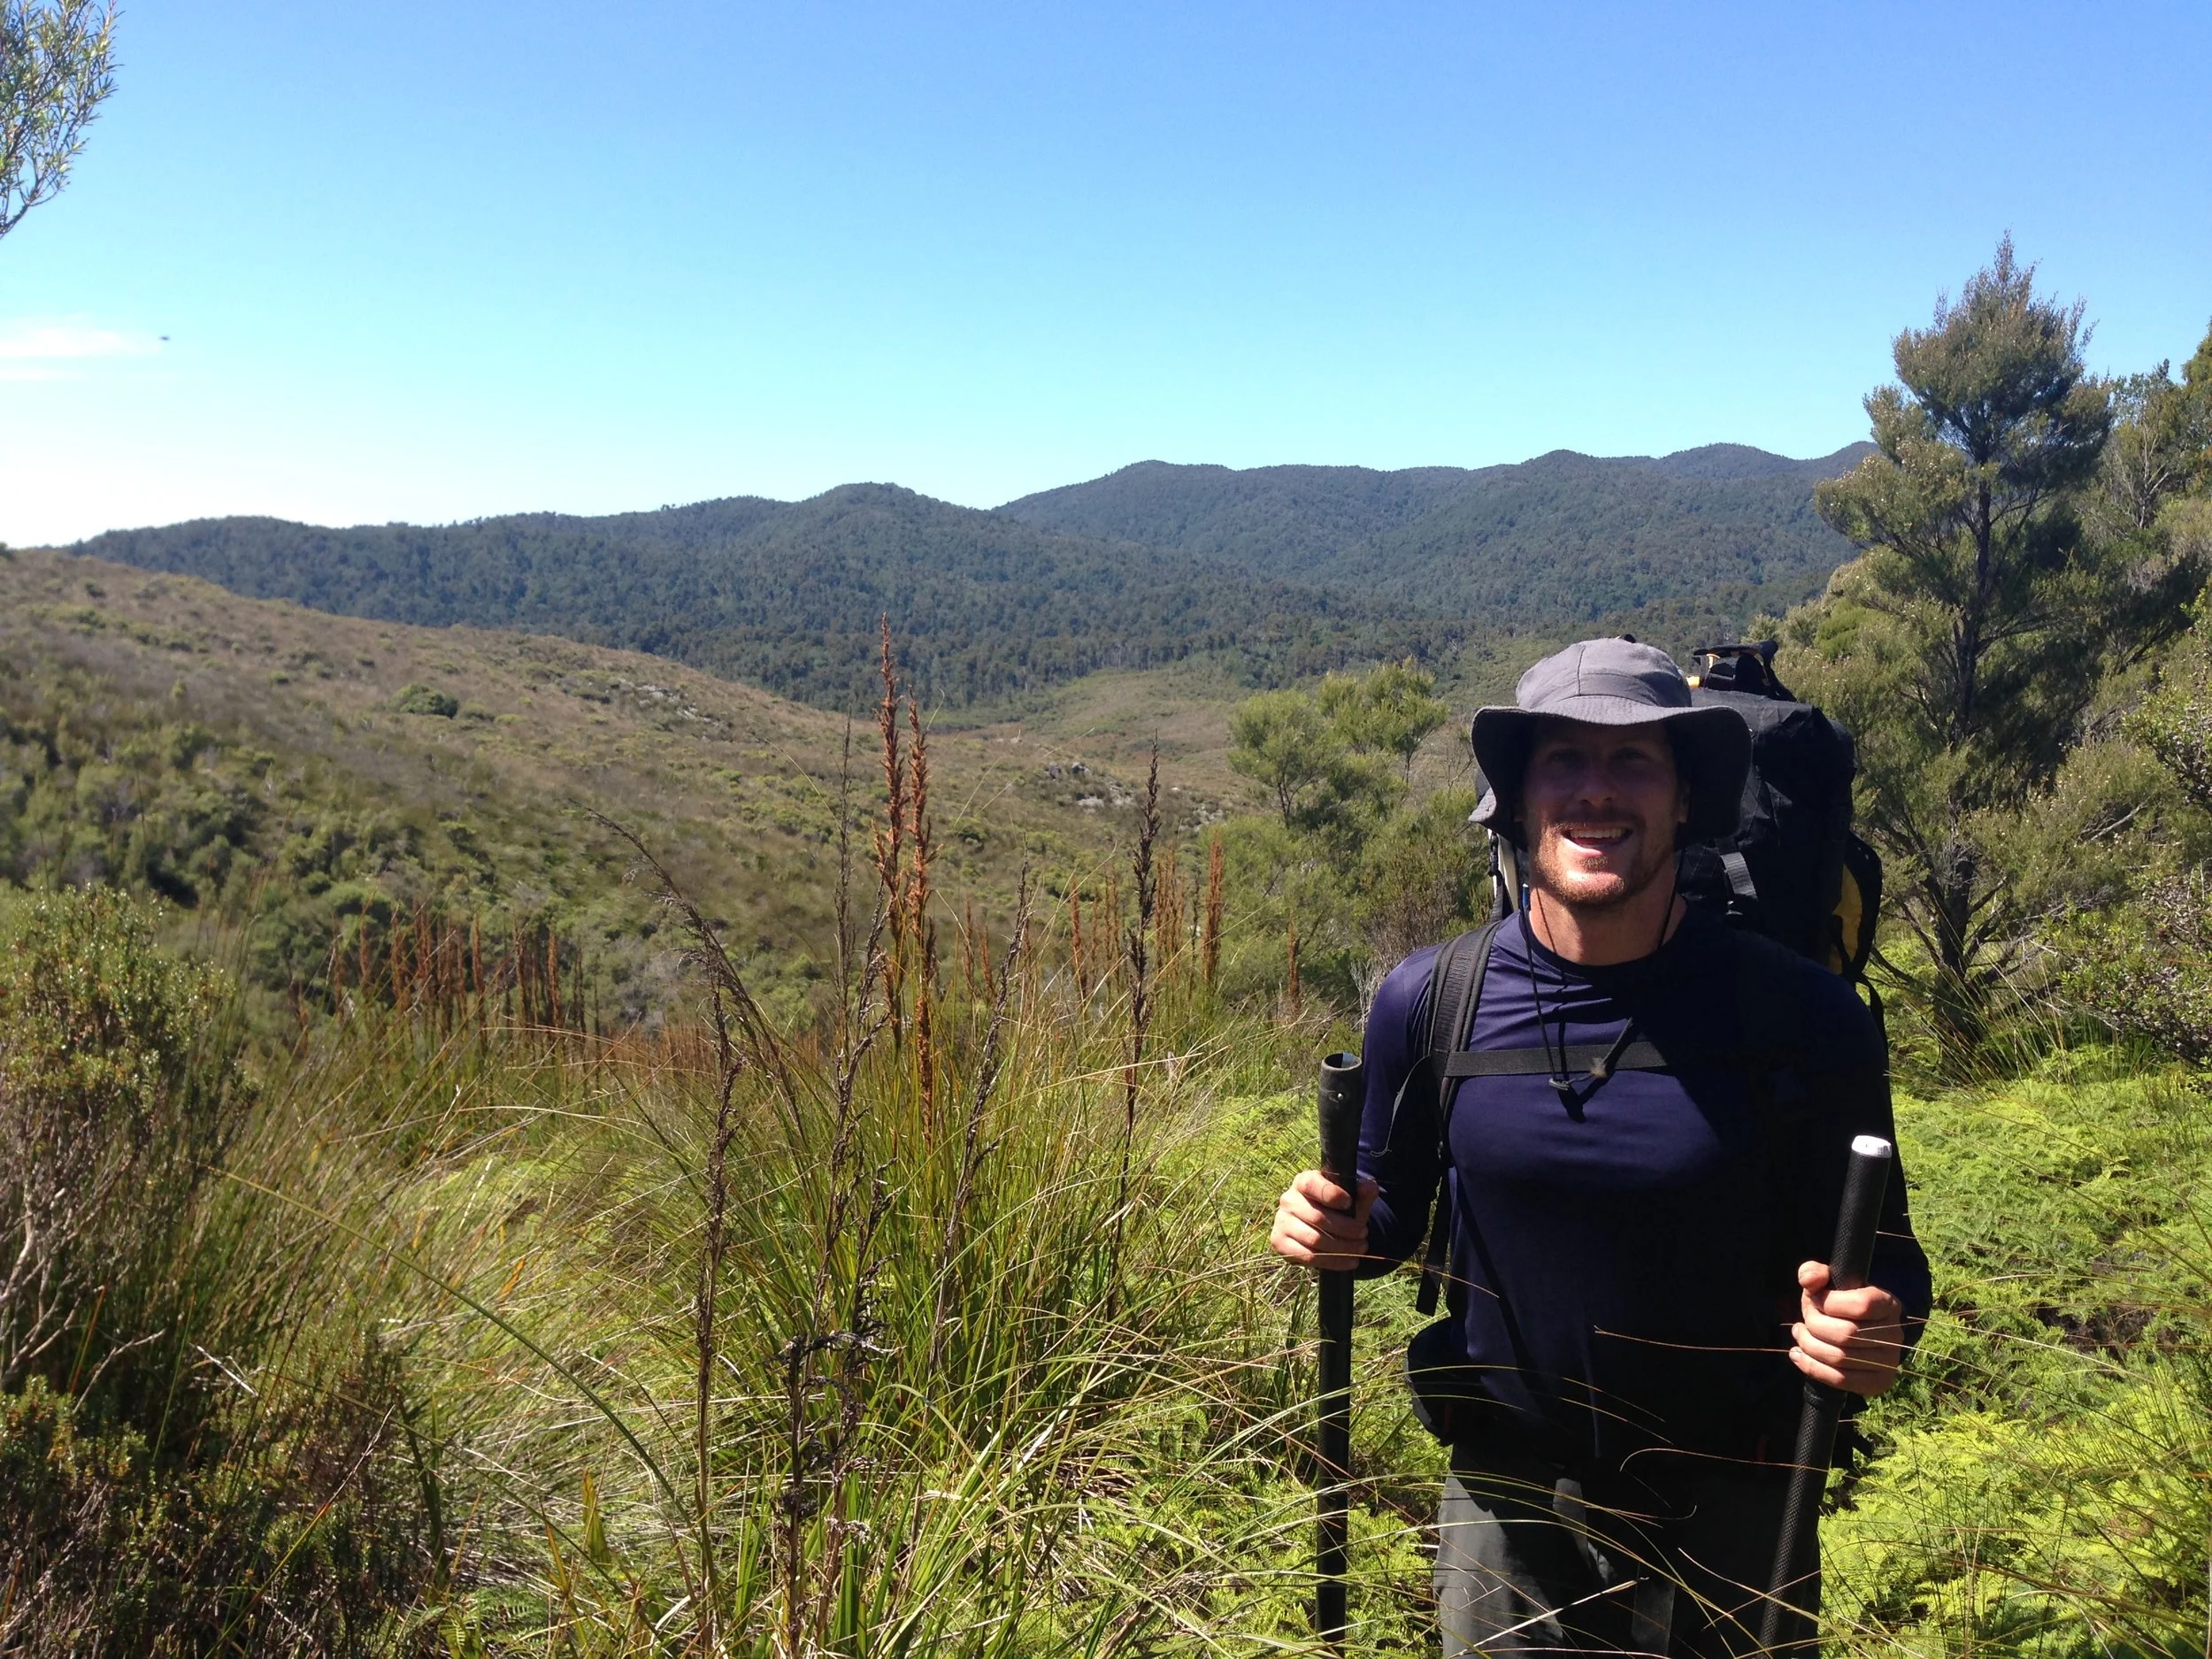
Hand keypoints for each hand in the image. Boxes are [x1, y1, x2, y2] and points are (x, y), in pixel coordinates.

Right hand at [1269, 1170, 1376, 1271]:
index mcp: (1303, 1181)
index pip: (1312, 1185)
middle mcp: (1288, 1200)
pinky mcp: (1280, 1242)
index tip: (1349, 1203)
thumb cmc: (1338, 1207)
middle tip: (1364, 1233)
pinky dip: (1333, 1262)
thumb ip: (1362, 1191)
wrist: (1321, 1226)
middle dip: (1346, 1228)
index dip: (1332, 1194)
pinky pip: (1308, 1256)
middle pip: (1318, 1217)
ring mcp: (1282, 1222)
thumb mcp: (1352, 1197)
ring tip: (1360, 1247)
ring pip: (1314, 1239)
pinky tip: (1349, 1261)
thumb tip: (1369, 1187)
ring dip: (1343, 1247)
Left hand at [1791, 1260, 1905, 1395]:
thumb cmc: (1839, 1304)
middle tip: (1803, 1321)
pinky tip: (1798, 1355)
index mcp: (1888, 1304)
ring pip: (1840, 1358)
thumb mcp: (1827, 1282)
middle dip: (1814, 1325)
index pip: (1861, 1305)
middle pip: (1846, 1334)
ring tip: (1799, 1334)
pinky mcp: (1878, 1382)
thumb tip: (1809, 1280)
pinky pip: (1840, 1379)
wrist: (1856, 1332)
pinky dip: (1812, 1367)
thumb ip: (1815, 1272)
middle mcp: (1895, 1334)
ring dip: (1809, 1346)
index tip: (1814, 1299)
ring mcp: (1890, 1361)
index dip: (1829, 1302)